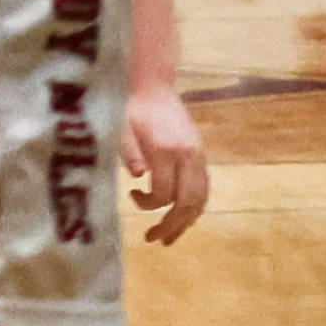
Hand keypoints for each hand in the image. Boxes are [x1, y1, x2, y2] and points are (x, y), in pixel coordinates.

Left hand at [125, 79, 210, 241]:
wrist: (153, 86)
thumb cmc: (131, 108)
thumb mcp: (121, 128)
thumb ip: (129, 152)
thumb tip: (137, 178)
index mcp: (166, 149)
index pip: (164, 194)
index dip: (147, 205)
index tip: (132, 196)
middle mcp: (187, 154)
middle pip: (188, 202)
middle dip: (172, 225)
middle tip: (154, 239)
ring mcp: (198, 155)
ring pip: (201, 198)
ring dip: (186, 221)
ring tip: (169, 237)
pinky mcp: (200, 154)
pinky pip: (204, 188)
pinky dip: (194, 206)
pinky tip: (181, 216)